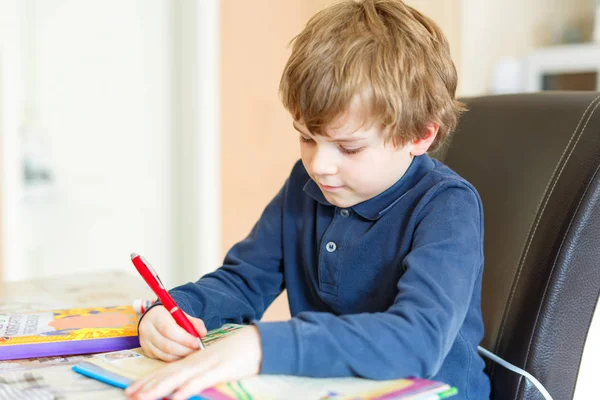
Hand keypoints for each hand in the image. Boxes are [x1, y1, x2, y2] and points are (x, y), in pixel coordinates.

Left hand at [125, 326, 262, 399]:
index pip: (167, 371)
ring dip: (160, 388)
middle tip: (129, 395)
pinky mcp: (220, 369)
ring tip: (144, 398)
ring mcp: (207, 365)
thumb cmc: (238, 352)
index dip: (149, 380)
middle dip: (147, 386)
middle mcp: (196, 361)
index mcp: (195, 360)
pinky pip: (200, 381)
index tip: (132, 390)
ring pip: (178, 378)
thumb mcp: (215, 361)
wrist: (257, 340)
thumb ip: (201, 371)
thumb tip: (185, 384)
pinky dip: (186, 389)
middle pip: (168, 374)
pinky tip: (175, 398)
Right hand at [138, 305, 206, 361]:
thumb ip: (194, 323)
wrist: (154, 318)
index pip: (169, 329)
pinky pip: (162, 358)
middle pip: (166, 344)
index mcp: (156, 315)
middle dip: (184, 349)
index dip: (184, 338)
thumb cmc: (170, 316)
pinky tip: (183, 354)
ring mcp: (145, 342)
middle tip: (197, 349)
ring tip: (192, 352)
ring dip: (181, 355)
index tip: (197, 343)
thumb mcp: (182, 315)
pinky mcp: (147, 351)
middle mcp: (147, 329)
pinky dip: (175, 358)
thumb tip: (203, 333)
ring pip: (164, 354)